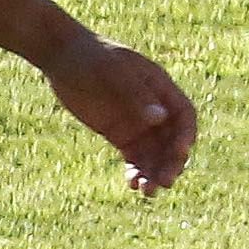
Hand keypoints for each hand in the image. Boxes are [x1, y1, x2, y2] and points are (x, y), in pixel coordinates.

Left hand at [43, 33, 196, 195]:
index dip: (185, 136)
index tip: (179, 153)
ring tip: (147, 192)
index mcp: (161, 89)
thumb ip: (136, 95)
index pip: (184, 117)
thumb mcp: (113, 72)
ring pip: (154, 154)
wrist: (63, 56)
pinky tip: (131, 184)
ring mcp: (138, 123)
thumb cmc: (91, 57)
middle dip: (170, 163)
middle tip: (163, 183)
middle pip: (171, 141)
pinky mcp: (119, 134)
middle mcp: (155, 109)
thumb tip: (158, 119)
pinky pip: (134, 157)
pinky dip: (136, 171)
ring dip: (154, 173)